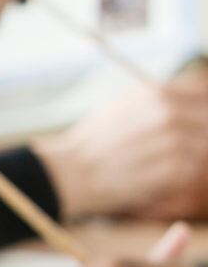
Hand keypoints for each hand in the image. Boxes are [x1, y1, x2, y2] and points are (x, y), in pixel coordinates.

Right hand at [35, 71, 207, 219]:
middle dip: (200, 131)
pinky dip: (182, 174)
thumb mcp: (124, 105)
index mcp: (156, 93)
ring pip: (205, 147)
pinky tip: (159, 174)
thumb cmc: (96, 140)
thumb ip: (161, 98)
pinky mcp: (173, 170)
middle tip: (178, 144)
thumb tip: (197, 93)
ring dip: (193, 155)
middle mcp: (167, 113)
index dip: (202, 106)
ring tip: (164, 160)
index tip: (196, 118)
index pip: (204, 92)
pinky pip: (194, 170)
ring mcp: (172, 142)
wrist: (72, 172)